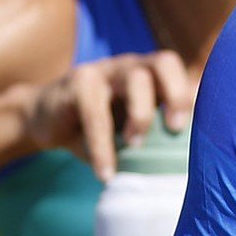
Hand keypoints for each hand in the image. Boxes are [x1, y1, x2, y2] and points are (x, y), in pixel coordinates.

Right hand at [19, 50, 194, 179]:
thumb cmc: (98, 130)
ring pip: (134, 79)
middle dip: (176, 94)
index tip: (192, 126)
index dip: (190, 93)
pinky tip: (105, 172)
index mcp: (150, 76)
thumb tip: (191, 168)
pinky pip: (95, 111)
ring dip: (141, 115)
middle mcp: (131, 66)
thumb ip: (156, 139)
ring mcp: (104, 71)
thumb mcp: (128, 133)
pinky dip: (102, 146)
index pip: (180, 71)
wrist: (43, 119)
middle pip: (163, 62)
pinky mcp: (76, 82)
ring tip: (135, 147)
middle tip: (174, 128)